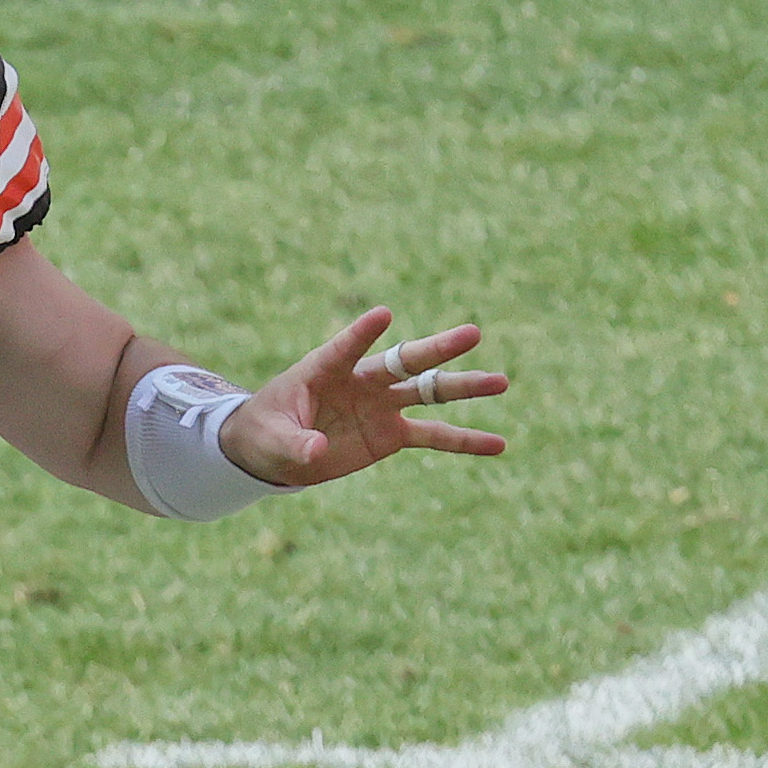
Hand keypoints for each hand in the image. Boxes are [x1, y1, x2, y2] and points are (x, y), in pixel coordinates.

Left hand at [217, 308, 507, 486]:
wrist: (275, 451)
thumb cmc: (266, 432)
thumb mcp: (272, 439)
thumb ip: (295, 442)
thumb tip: (317, 450)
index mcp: (325, 369)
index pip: (346, 347)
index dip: (362, 333)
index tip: (383, 316)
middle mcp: (361, 380)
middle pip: (405, 360)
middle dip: (437, 349)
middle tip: (473, 333)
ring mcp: (381, 405)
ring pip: (429, 391)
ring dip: (464, 387)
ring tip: (502, 382)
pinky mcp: (391, 434)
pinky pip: (434, 436)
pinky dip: (465, 440)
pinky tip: (498, 444)